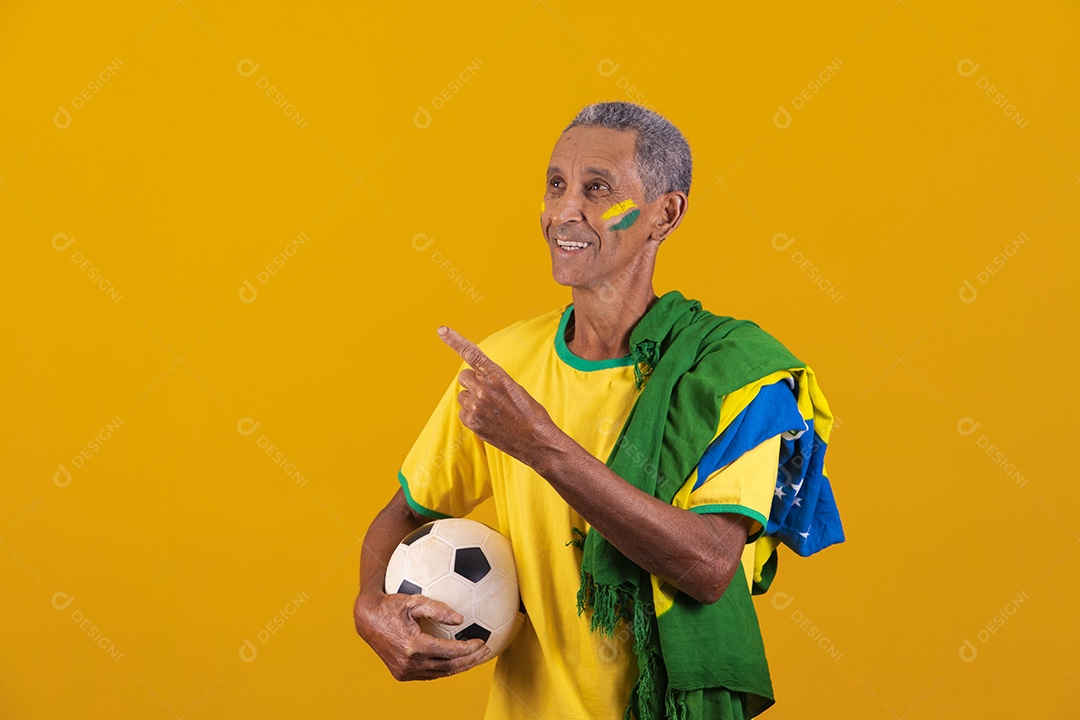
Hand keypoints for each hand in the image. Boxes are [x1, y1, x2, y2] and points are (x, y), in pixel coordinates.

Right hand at [353, 591, 490, 680]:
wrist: (366, 620)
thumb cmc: (391, 605)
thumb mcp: (414, 601)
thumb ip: (438, 609)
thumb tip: (460, 619)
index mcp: (413, 646)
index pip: (449, 651)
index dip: (468, 648)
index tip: (482, 642)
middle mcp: (409, 663)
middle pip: (448, 666)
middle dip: (470, 660)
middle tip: (486, 651)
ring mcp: (404, 672)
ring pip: (440, 673)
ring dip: (460, 666)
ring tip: (476, 657)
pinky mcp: (401, 674)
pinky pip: (429, 674)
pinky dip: (446, 668)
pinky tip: (457, 659)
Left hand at [438, 326, 561, 465]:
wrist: (537, 441)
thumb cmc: (531, 414)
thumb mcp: (516, 389)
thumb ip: (494, 381)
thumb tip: (476, 382)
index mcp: (498, 376)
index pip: (473, 354)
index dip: (455, 341)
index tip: (442, 330)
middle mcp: (485, 388)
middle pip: (464, 377)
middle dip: (472, 384)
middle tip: (488, 395)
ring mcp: (477, 406)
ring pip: (463, 396)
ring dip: (472, 401)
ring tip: (492, 411)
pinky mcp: (472, 422)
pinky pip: (462, 413)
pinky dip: (472, 416)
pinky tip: (488, 421)